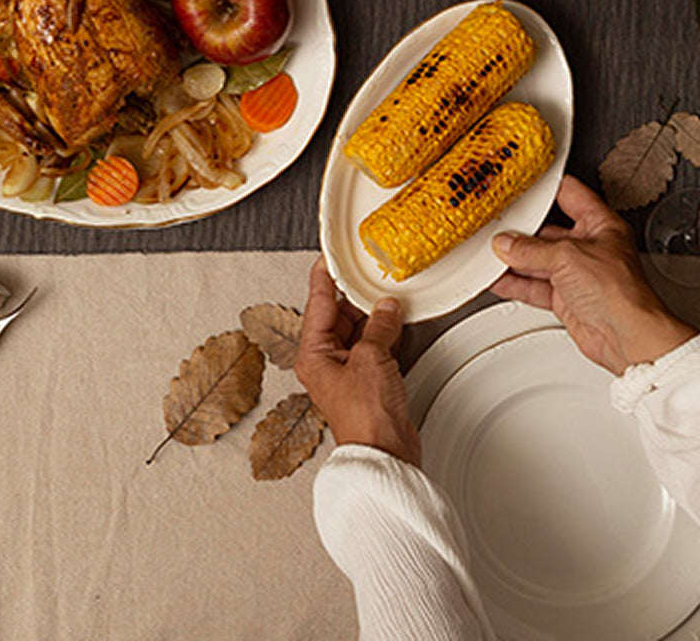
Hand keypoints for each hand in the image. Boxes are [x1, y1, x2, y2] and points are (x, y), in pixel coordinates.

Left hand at [294, 257, 420, 465]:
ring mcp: (347, 370)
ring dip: (374, 313)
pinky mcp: (367, 380)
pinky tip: (397, 320)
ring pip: (358, 329)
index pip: (318, 302)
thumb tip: (385, 307)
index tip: (331, 255)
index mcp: (313, 353)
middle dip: (356, 295)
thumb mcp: (372, 360)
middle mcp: (326, 360)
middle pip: (338, 314)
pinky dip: (385, 332)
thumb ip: (379, 328)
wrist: (385, 455)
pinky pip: (374, 346)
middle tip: (370, 272)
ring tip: (387, 293)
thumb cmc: (366, 419)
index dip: (326, 276)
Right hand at [492, 175, 696, 374]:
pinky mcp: (567, 298)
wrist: (626, 337)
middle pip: (547, 231)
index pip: (570, 194)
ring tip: (490, 254)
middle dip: (521, 232)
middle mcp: (590, 247)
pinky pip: (534, 286)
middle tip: (496, 227)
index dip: (545, 187)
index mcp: (600, 225)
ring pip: (538, 260)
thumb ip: (531, 248)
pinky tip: (498, 279)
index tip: (520, 185)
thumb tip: (507, 244)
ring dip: (514, 260)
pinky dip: (515, 283)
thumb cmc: (619, 292)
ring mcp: (578, 274)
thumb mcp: (567, 256)